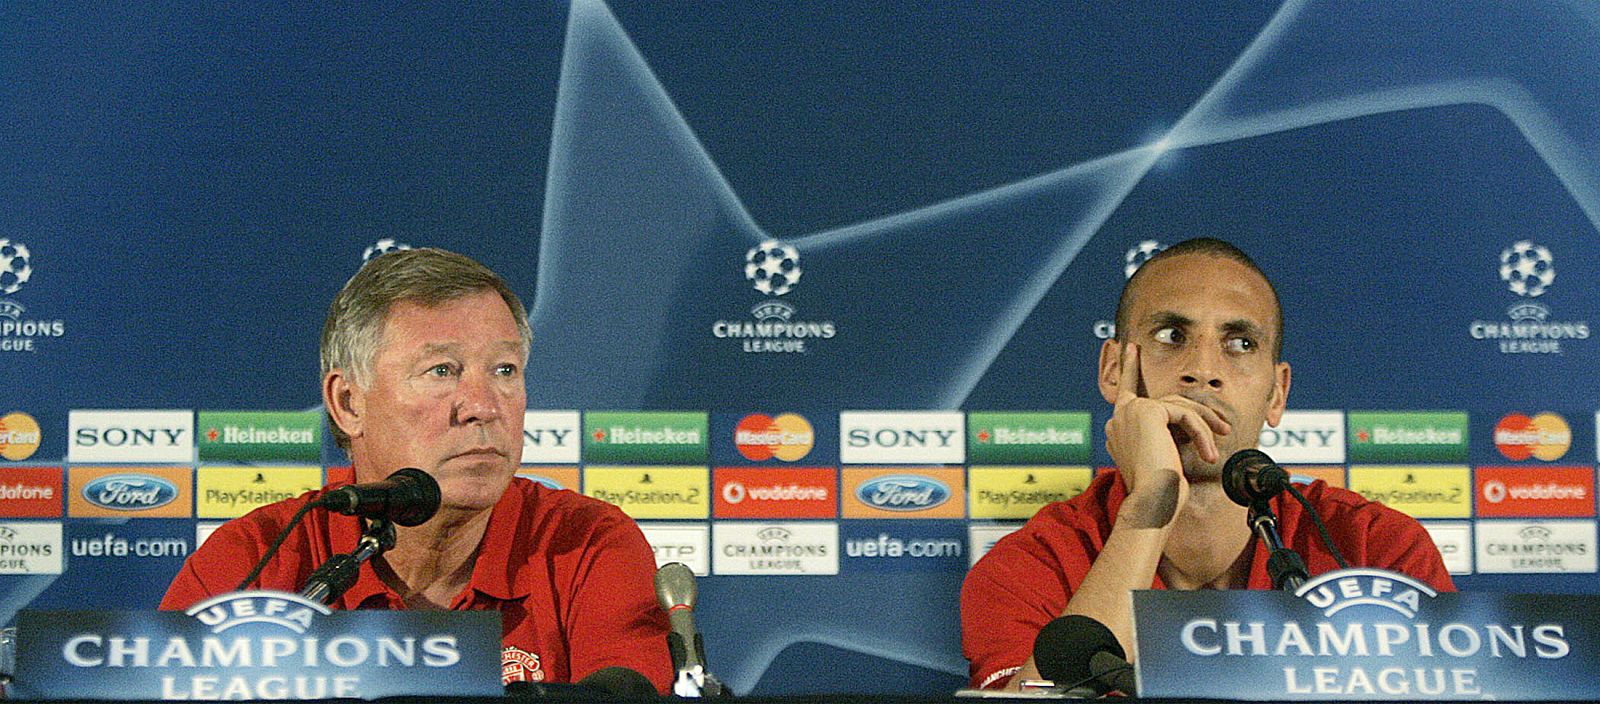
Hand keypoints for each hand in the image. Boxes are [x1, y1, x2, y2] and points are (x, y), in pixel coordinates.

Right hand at [1102, 343, 1230, 523]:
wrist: (1152, 502)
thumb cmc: (1159, 491)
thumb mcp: (1163, 456)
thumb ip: (1167, 434)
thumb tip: (1189, 422)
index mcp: (1118, 427)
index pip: (1126, 390)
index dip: (1130, 367)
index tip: (1132, 347)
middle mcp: (1119, 416)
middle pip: (1169, 401)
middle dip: (1200, 414)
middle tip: (1225, 428)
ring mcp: (1131, 412)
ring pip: (1180, 406)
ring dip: (1205, 427)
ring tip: (1217, 449)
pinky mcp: (1148, 411)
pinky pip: (1184, 413)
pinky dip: (1201, 433)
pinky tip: (1208, 454)